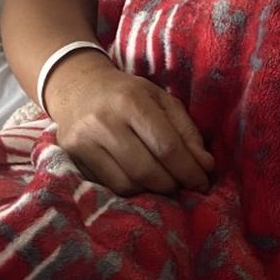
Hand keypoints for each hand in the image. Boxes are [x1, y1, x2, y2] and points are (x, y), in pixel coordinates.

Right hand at [43, 48, 214, 197]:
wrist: (78, 89)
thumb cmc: (129, 94)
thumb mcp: (162, 100)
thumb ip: (186, 131)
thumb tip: (205, 166)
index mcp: (131, 101)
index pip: (166, 146)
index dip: (189, 170)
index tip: (204, 183)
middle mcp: (104, 121)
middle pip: (147, 169)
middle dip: (173, 184)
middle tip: (186, 185)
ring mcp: (84, 141)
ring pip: (128, 183)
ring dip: (154, 190)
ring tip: (166, 182)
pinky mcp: (73, 157)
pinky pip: (111, 186)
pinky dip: (134, 189)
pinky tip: (142, 181)